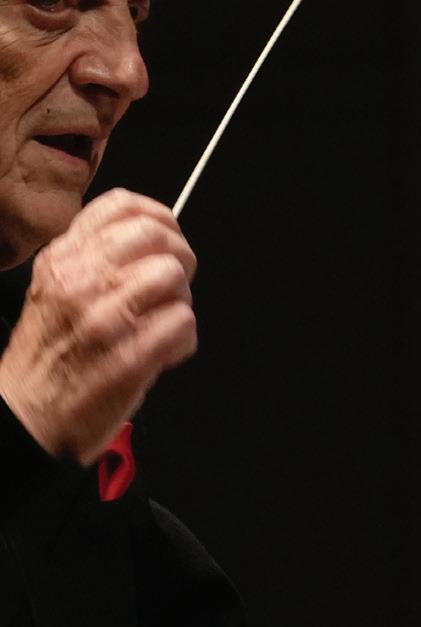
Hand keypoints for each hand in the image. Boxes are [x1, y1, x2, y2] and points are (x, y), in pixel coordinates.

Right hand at [0, 188, 196, 465]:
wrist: (28, 417)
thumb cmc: (49, 359)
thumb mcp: (56, 291)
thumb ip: (94, 260)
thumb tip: (148, 239)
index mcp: (63, 259)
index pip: (122, 206)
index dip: (160, 218)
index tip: (168, 239)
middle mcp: (81, 282)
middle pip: (157, 236)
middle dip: (179, 260)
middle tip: (173, 287)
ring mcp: (106, 318)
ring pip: (173, 277)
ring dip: (181, 302)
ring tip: (163, 325)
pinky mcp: (130, 357)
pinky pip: (183, 323)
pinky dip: (184, 340)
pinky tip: (164, 353)